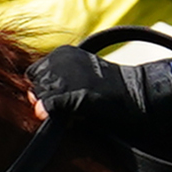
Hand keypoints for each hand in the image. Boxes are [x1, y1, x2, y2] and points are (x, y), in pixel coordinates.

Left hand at [34, 46, 171, 138]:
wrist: (138, 94)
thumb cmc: (112, 90)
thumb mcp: (83, 77)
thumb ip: (60, 83)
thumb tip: (35, 104)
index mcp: (63, 53)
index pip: (34, 72)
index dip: (41, 88)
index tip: (54, 98)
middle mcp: (61, 59)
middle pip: (33, 83)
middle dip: (43, 96)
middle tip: (61, 108)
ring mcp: (65, 76)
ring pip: (38, 95)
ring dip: (48, 105)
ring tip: (69, 111)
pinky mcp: (71, 93)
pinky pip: (46, 106)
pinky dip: (50, 114)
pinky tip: (65, 118)